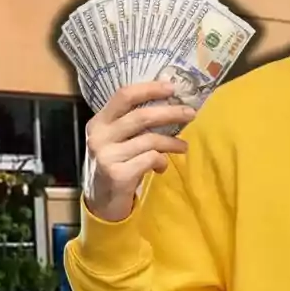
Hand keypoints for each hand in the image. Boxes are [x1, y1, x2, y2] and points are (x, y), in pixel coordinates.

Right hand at [84, 81, 196, 222]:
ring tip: (183, 147)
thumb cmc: (116, 164)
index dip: (149, 89)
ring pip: (149, 140)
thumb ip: (133, 123)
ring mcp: (106, 155)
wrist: (102, 202)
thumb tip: (169, 101)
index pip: (124, 96)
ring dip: (171, 142)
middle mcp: (99, 136)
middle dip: (170, 113)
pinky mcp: (117, 174)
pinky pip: (150, 159)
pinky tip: (162, 167)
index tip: (172, 88)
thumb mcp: (117, 140)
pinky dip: (162, 161)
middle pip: (140, 116)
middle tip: (190, 113)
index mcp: (99, 121)